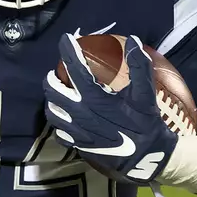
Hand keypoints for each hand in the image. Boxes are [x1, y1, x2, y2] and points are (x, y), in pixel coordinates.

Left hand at [44, 34, 176, 181]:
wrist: (145, 157)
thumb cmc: (145, 123)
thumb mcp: (145, 93)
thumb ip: (139, 66)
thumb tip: (134, 41)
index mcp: (94, 98)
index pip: (74, 67)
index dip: (68, 50)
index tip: (65, 39)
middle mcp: (80, 113)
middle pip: (53, 91)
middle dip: (51, 78)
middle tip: (55, 72)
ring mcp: (76, 131)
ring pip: (52, 112)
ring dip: (51, 100)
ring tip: (57, 93)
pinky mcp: (78, 145)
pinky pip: (60, 132)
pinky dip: (59, 122)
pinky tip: (65, 118)